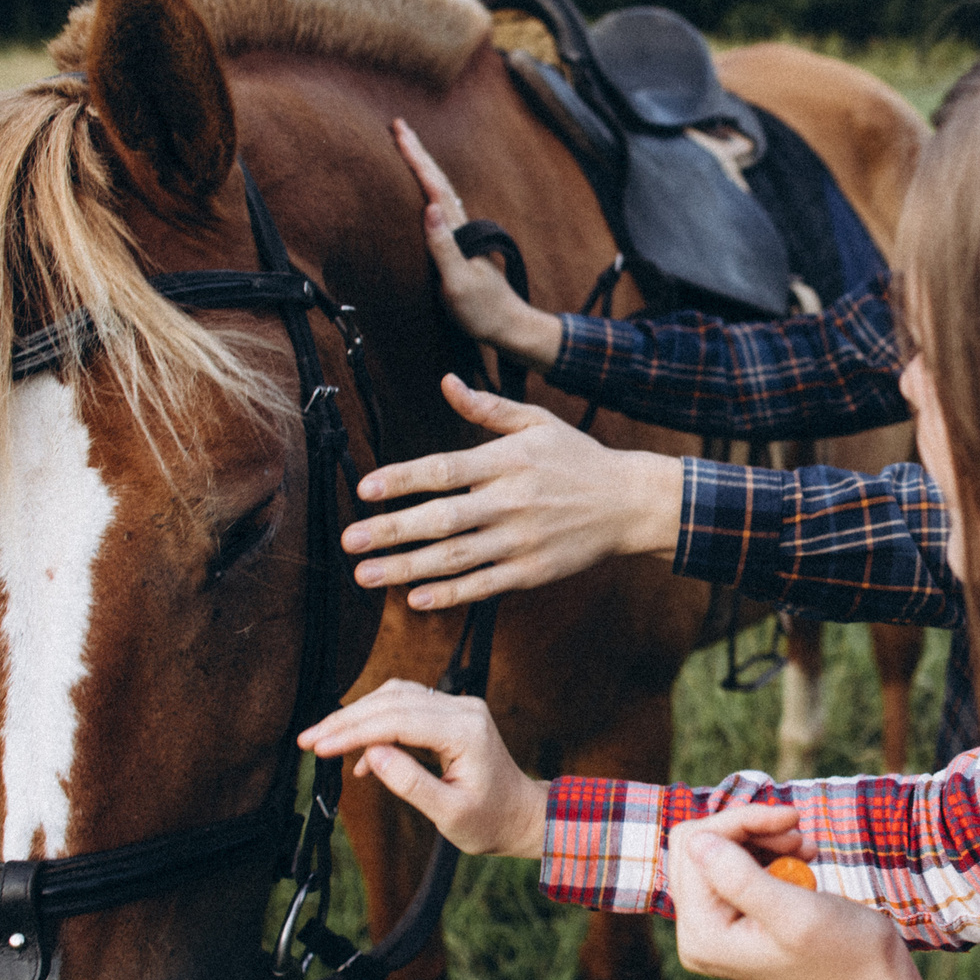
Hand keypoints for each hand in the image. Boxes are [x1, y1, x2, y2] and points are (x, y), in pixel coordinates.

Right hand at [298, 679, 547, 857]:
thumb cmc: (489, 820)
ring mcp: (458, 707)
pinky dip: (377, 722)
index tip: (319, 747)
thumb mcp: (449, 814)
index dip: (354, 732)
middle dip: (346, 720)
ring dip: (357, 715)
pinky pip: (406, 706)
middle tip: (307, 739)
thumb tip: (370, 755)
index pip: (398, 720)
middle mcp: (463, 709)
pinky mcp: (451, 713)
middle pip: (393, 701)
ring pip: (396, 697)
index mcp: (465, 731)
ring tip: (323, 740)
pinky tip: (361, 757)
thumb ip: (410, 782)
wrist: (520, 814)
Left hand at [343, 374, 683, 608]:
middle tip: (349, 540)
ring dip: (406, 568)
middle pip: (442, 518)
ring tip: (365, 575)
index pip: (444, 469)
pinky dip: (449, 594)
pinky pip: (484, 585)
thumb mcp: (537, 422)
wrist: (630, 503)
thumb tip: (446, 382)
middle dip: (391, 531)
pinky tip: (415, 598)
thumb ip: (488, 408)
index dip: (402, 479)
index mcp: (506, 461)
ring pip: (455, 557)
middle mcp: (511, 501)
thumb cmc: (578, 458)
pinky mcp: (532, 571)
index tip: (364, 489)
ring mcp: (521, 539)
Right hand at [397, 118, 564, 369]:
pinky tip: (429, 191)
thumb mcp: (457, 282)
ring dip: (424, 168)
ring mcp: (464, 237)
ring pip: (442, 191)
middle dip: (418, 153)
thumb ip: (443, 246)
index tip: (399, 133)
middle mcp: (463, 228)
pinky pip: (443, 208)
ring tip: (409, 148)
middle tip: (399, 126)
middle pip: (438, 182)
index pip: (434, 187)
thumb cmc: (482, 311)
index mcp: (459, 232)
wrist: (510, 327)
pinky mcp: (463, 248)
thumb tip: (431, 208)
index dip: (416, 159)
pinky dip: (431, 190)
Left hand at [668, 808, 940, 979]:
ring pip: (719, 846)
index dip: (742, 822)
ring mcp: (715, 923)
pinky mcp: (735, 914)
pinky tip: (804, 858)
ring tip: (806, 850)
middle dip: (751, 829)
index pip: (695, 845)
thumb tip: (697, 840)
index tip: (793, 820)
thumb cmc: (842, 953)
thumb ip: (740, 878)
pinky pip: (737, 861)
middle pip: (700, 843)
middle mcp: (698, 930)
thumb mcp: (794, 913)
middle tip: (798, 835)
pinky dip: (771, 851)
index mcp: (702, 933)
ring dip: (765, 838)